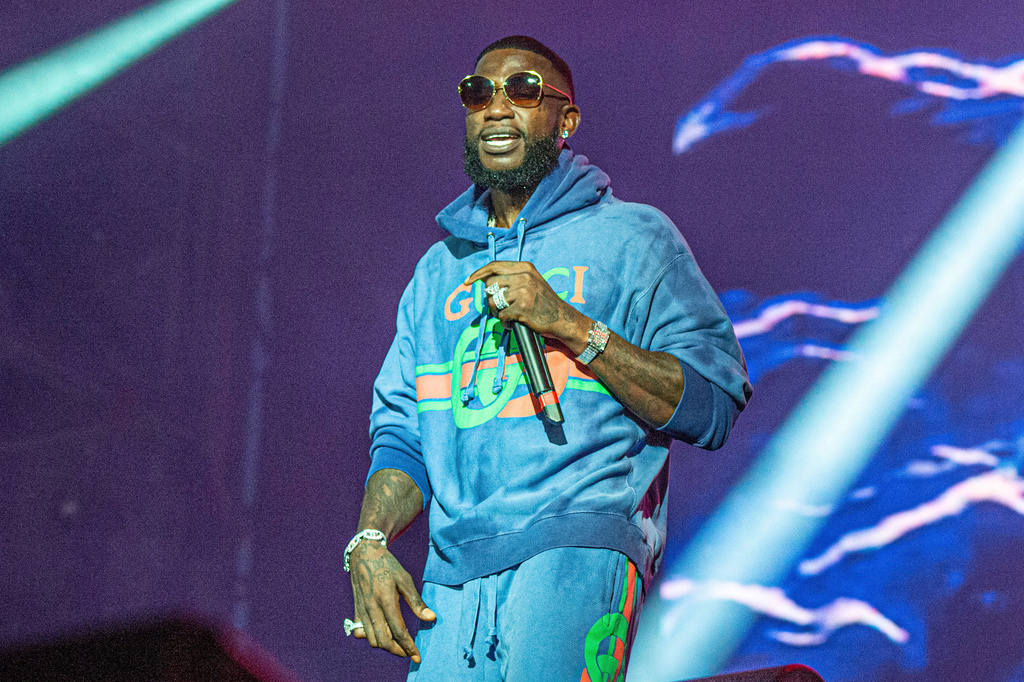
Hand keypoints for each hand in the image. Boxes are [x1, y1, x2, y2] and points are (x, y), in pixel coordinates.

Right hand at [349, 540, 435, 662]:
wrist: (364, 554)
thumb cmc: (387, 565)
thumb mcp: (405, 579)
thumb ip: (416, 601)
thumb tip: (431, 618)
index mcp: (386, 599)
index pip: (398, 631)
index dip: (408, 646)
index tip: (417, 655)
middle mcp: (372, 608)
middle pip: (384, 641)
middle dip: (398, 651)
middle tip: (410, 652)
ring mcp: (362, 610)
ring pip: (372, 640)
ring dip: (386, 646)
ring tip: (399, 644)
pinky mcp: (356, 610)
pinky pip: (362, 633)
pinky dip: (373, 638)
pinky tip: (384, 634)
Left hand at [465, 261, 588, 351]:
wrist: (562, 319)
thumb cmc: (544, 302)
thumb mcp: (531, 281)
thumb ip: (512, 277)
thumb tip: (484, 280)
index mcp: (525, 267)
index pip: (494, 266)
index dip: (478, 273)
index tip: (467, 281)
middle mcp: (524, 276)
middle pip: (490, 284)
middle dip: (490, 298)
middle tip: (499, 307)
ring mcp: (524, 291)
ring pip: (494, 301)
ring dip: (497, 312)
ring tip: (508, 316)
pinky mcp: (523, 307)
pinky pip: (502, 316)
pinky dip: (505, 323)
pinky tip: (514, 324)